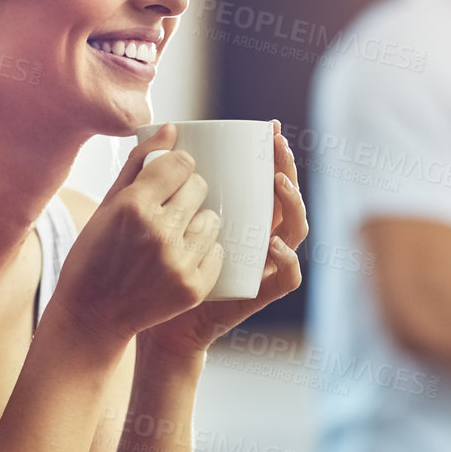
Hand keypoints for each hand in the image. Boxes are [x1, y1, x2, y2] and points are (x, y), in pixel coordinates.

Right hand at [51, 123, 224, 347]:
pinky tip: (178, 260)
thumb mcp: (105, 206)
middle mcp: (158, 232)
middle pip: (199, 187)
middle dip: (187, 192)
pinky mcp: (193, 287)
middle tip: (169, 209)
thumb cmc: (93, 255)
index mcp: (132, 206)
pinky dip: (202, 253)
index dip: (178, 167)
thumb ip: (138, 164)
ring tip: (173, 237)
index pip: (180, 163)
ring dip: (197, 223)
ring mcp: (178, 262)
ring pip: (211, 219)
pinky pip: (216, 252)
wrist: (91, 315)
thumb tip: (172, 129)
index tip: (171, 176)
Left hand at [140, 120, 308, 361]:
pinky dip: (288, 261)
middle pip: (286, 198)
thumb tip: (166, 128)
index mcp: (240, 216)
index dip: (273, 154)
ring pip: (295, 231)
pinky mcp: (260, 293)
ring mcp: (263, 264)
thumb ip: (162, 178)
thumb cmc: (155, 268)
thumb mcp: (158, 216)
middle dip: (288, 168)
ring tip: (276, 183)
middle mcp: (258, 237)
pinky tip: (273, 245)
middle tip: (277, 145)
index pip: (265, 180)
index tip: (267, 129)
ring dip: (292, 205)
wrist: (157, 323)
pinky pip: (288, 278)